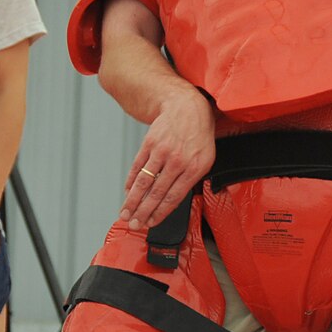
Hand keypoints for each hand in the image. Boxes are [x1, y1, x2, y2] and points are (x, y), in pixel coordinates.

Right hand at [120, 87, 215, 230]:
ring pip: (144, 181)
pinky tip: (127, 192)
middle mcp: (178, 161)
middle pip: (157, 192)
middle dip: (143, 212)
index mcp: (194, 168)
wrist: (188, 108)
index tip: (151, 223)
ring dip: (133, 200)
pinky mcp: (150, 143)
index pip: (174, 196)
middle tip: (135, 224)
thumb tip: (173, 201)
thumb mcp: (206, 159)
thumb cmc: (198, 136)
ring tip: (126, 213)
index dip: (160, 212)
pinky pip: (138, 166)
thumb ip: (192, 179)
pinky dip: (131, 181)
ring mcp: (162, 151)